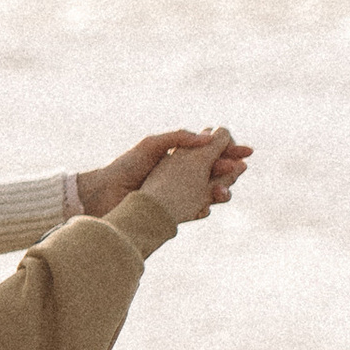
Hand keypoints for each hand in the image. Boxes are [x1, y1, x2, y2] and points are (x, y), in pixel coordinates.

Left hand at [77, 128, 250, 219]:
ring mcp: (179, 195)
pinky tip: (205, 206)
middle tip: (238, 170)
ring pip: (210, 193)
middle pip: (216, 173)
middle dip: (230, 171)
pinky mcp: (174, 213)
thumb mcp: (152, 145)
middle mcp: (182, 176)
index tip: (247, 151)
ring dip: (221, 191)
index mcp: (179, 157)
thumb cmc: (125, 166)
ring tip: (221, 190)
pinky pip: (196, 211)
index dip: (231, 152)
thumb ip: (179, 138)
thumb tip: (208, 137)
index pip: (212, 153)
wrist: (103, 195)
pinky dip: (204, 208)